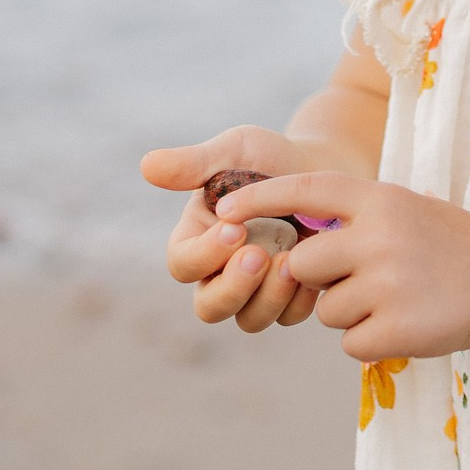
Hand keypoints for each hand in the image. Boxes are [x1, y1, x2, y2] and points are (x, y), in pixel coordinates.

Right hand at [140, 125, 321, 330]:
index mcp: (198, 239)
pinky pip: (288, 317)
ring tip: (291, 261)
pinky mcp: (290, 296)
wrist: (323, 170)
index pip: (183, 264)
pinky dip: (299, 301)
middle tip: (259, 255)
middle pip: (209, 307)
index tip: (234, 228)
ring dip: (267, 298)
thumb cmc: (271, 158)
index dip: (203, 254)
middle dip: (232, 288)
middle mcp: (221, 271)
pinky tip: (315, 271)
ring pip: (249, 319)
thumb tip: (146, 165)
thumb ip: (194, 162)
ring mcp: (257, 288)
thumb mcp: (236, 149)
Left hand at [213, 171, 469, 362]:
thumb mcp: (401, 208)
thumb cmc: (446, 243)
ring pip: (325, 309)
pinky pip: (349, 342)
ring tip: (395, 297)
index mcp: (378, 199)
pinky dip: (369, 339)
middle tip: (363, 276)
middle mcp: (379, 237)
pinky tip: (404, 321)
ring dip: (349, 311)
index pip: (304, 189)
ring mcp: (387, 284)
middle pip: (303, 264)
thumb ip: (350, 216)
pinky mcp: (395, 330)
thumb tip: (285, 241)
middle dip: (319, 278)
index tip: (223, 209)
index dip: (259, 197)